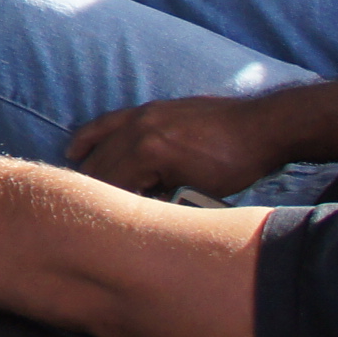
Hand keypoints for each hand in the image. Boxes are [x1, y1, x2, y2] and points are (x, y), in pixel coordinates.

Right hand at [68, 93, 294, 198]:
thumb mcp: (200, 192)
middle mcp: (137, 130)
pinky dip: (89, 137)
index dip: (110, 211)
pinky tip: (75, 149)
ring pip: (99, 145)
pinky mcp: (147, 109)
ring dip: (89, 169)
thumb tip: (140, 210)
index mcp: (148, 152)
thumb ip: (163, 199)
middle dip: (96, 193)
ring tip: (83, 193)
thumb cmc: (236, 164)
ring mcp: (140, 115)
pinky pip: (107, 121)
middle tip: (95, 217)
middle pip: (99, 166)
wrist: (262, 127)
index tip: (107, 227)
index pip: (111, 187)